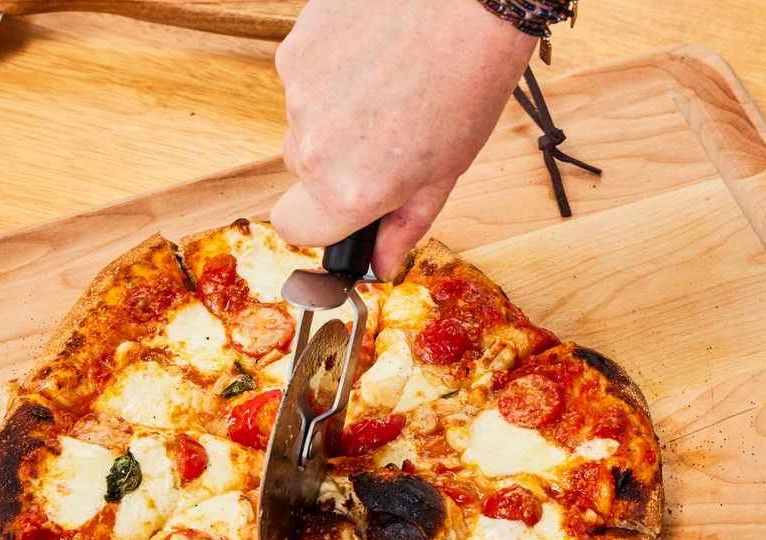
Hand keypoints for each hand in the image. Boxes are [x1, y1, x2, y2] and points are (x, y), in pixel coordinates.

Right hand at [271, 0, 536, 277]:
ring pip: (304, 119)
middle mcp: (313, 148)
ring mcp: (298, 95)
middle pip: (302, 170)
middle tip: (388, 130)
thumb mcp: (446, 170)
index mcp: (349, 191)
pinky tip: (373, 53)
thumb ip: (405, 223)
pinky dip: (331, 69)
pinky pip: (303, 75)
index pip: (295, 229)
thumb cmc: (470, 79)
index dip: (321, 220)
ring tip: (388, 83)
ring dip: (335, 110)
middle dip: (337, 159)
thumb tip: (382, 264)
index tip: (344, 206)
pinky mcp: (295, 49)